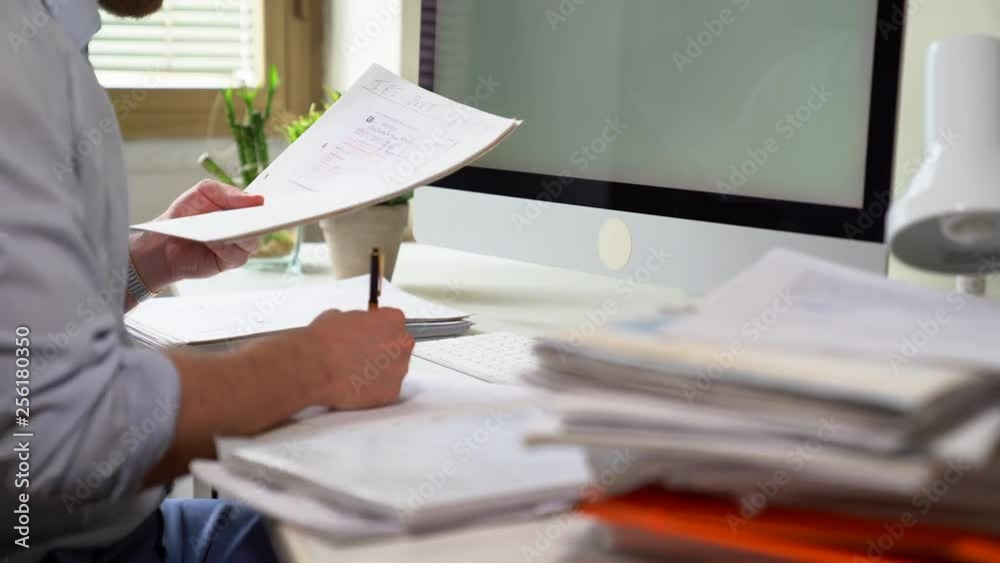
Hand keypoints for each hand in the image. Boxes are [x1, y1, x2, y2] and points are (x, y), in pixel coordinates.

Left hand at [129, 180, 264, 291]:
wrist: (163, 241)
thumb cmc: (185, 215)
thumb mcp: (203, 193)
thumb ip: (228, 192)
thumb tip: (256, 199)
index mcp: (241, 209)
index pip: (261, 207)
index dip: (267, 205)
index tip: (264, 202)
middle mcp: (244, 228)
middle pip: (261, 225)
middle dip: (259, 220)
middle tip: (258, 215)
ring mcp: (238, 246)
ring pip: (251, 242)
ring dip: (241, 234)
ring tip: (232, 226)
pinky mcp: (229, 262)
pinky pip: (237, 256)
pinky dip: (226, 247)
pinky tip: (213, 241)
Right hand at [297, 308, 413, 409]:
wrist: (314, 366)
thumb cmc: (324, 338)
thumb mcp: (341, 316)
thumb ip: (359, 322)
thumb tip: (357, 329)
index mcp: (393, 319)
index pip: (394, 324)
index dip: (379, 332)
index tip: (368, 338)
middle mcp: (402, 344)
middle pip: (399, 348)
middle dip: (383, 352)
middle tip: (361, 357)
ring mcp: (400, 370)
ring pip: (394, 371)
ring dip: (379, 372)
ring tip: (355, 374)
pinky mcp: (391, 392)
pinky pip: (385, 390)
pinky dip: (373, 390)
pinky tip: (356, 387)